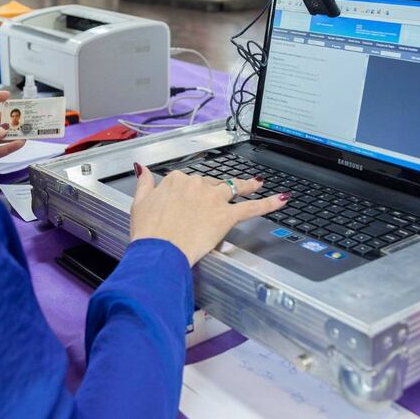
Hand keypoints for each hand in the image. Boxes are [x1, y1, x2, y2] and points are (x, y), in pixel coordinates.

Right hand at [129, 164, 288, 265]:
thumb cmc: (149, 233)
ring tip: (256, 184)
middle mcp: (196, 184)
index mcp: (176, 180)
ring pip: (233, 188)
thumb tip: (142, 169)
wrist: (160, 251)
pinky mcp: (225, 215)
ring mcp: (213, 199)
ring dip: (246, 186)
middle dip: (211, 194)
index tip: (187, 200)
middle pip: (210, 184)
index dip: (189, 192)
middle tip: (209, 208)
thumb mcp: (139, 203)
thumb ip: (144, 183)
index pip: (188, 181)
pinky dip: (268, 203)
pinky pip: (251, 207)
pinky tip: (281, 199)